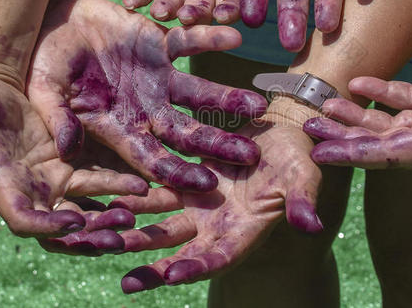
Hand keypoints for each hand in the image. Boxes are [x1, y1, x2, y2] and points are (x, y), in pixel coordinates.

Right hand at [0, 76, 147, 254]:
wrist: (1, 95)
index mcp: (6, 188)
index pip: (24, 220)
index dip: (47, 227)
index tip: (75, 222)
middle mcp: (34, 193)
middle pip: (63, 228)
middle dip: (88, 236)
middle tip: (117, 237)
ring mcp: (57, 183)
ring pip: (88, 210)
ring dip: (110, 216)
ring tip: (137, 209)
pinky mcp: (76, 167)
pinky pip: (101, 185)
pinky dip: (120, 190)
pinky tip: (143, 187)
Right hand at [27, 0, 266, 192]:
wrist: (53, 22)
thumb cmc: (43, 62)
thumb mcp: (43, 91)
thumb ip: (57, 118)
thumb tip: (66, 150)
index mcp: (119, 126)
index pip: (153, 156)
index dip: (178, 171)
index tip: (208, 183)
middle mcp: (145, 107)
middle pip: (187, 132)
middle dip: (218, 145)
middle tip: (251, 156)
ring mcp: (156, 77)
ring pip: (199, 93)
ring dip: (227, 99)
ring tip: (259, 106)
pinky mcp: (160, 44)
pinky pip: (189, 41)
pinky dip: (210, 38)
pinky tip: (236, 37)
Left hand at [112, 117, 324, 292]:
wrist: (279, 129)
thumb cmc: (297, 156)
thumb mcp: (303, 177)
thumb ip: (301, 201)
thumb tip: (310, 225)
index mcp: (244, 230)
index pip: (219, 256)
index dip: (197, 267)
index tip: (172, 276)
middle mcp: (215, 224)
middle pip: (180, 251)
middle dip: (153, 266)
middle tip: (126, 283)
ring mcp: (197, 204)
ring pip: (158, 223)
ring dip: (131, 234)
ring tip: (101, 244)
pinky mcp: (184, 181)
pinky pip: (154, 193)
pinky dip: (132, 199)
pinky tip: (106, 202)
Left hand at [304, 10, 411, 167]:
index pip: (394, 154)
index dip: (356, 155)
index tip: (321, 154)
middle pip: (382, 141)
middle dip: (343, 138)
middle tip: (307, 129)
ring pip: (388, 120)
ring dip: (354, 115)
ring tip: (322, 106)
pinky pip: (403, 96)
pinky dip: (379, 90)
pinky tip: (357, 80)